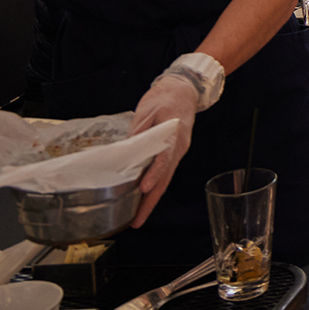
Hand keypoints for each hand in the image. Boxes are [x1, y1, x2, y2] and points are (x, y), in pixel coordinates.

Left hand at [129, 74, 198, 227]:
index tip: (145, 188)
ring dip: (153, 198)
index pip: (164, 158)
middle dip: (151, 201)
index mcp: (174, 135)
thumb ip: (138, 132)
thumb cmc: (166, 96)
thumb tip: (124, 153)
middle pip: (165, 178)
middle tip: (138, 220)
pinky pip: (165, 173)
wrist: (185, 88)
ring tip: (138, 216)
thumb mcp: (147, 110)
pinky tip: (145, 197)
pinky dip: (155, 187)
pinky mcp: (174, 152)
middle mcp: (179, 147)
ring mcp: (178, 151)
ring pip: (166, 179)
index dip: (155, 174)